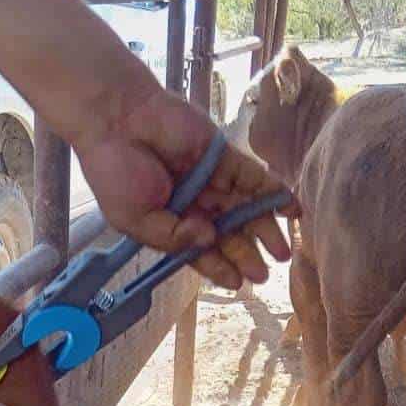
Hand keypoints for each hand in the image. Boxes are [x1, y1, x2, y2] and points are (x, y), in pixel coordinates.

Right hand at [71, 84, 296, 290]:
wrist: (115, 122)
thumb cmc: (114, 173)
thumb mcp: (136, 221)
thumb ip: (173, 237)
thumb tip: (210, 240)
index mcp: (169, 222)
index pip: (201, 250)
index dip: (219, 267)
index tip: (238, 283)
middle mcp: (194, 203)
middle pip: (227, 232)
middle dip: (247, 254)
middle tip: (267, 273)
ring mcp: (210, 179)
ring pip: (244, 208)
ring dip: (265, 228)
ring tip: (284, 251)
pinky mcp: (223, 155)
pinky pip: (253, 176)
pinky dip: (272, 192)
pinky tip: (290, 209)